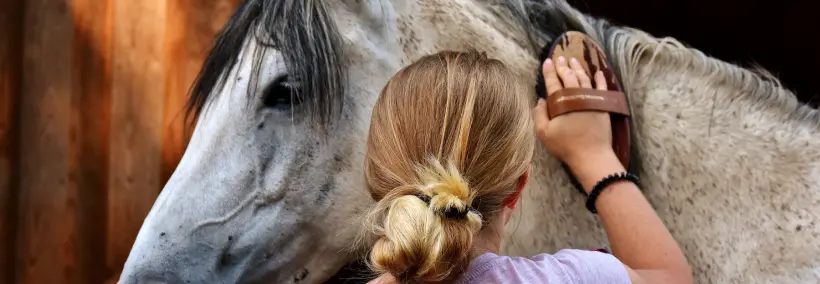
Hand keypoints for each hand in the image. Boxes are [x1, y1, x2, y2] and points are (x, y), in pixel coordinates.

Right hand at [532, 56, 616, 171]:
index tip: (547, 61)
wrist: (591, 155)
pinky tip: (598, 72)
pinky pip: (601, 87)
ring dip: (578, 68)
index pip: (553, 82)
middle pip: (569, 76)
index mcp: (560, 102)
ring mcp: (591, 98)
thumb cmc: (566, 146)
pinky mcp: (603, 104)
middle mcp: (576, 96)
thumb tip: (540, 100)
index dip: (549, 71)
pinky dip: (600, 79)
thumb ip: (539, 115)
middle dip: (563, 66)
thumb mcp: (544, 134)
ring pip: (584, 78)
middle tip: (560, 58)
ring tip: (574, 60)